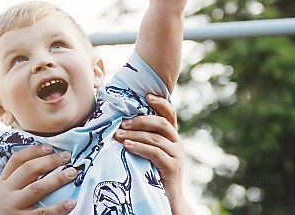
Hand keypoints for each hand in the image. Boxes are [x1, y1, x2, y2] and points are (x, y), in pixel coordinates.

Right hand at [0, 145, 78, 214]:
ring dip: (57, 179)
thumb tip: (36, 168)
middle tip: (67, 157)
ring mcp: (13, 207)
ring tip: (72, 173)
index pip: (16, 160)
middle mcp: (6, 192)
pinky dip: (58, 208)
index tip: (50, 147)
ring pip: (37, 188)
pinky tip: (70, 203)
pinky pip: (42, 213)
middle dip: (50, 161)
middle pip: (29, 170)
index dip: (34, 151)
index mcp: (1, 183)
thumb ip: (12, 182)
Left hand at [115, 94, 192, 211]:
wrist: (168, 200)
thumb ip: (144, 139)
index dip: (160, 103)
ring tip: (118, 134)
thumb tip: (121, 123)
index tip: (146, 95)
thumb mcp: (150, 153)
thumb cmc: (154, 174)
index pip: (170, 114)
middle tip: (122, 122)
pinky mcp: (172, 167)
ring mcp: (177, 155)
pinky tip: (127, 146)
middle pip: (162, 123)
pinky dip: (139, 147)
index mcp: (172, 137)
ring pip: (156, 138)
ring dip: (135, 134)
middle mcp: (177, 143)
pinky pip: (155, 153)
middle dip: (141, 120)